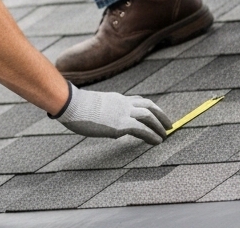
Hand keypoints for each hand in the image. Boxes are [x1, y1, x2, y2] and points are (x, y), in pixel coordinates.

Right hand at [53, 83, 171, 143]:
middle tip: (169, 125)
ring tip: (165, 135)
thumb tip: (106, 126)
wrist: (70, 104)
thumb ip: (103, 113)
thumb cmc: (74, 107)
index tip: (155, 115)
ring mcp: (122, 112)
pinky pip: (142, 129)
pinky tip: (156, 141)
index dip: (149, 108)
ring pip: (149, 115)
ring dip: (159, 126)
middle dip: (161, 115)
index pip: (137, 100)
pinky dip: (152, 136)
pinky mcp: (120, 124)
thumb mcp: (92, 107)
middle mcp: (122, 103)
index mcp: (115, 98)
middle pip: (148, 105)